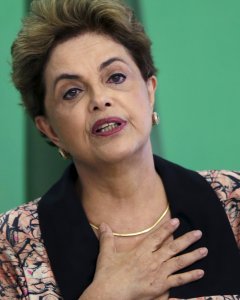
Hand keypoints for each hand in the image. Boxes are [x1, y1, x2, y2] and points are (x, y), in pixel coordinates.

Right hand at [82, 219, 206, 299]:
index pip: (157, 236)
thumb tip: (102, 224)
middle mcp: (152, 260)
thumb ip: (106, 238)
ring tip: (204, 250)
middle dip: (187, 239)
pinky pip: (178, 280)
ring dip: (192, 255)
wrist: (109, 294)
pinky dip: (190, 276)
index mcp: (141, 251)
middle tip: (198, 233)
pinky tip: (200, 272)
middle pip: (173, 247)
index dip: (167, 228)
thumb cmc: (107, 274)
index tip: (177, 221)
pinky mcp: (160, 287)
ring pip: (179, 262)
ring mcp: (158, 273)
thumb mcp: (106, 253)